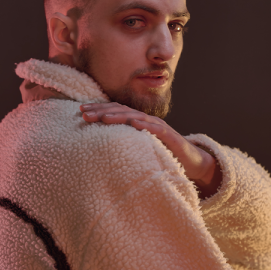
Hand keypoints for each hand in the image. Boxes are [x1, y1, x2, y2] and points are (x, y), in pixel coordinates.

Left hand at [80, 102, 221, 198]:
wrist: (189, 160)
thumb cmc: (161, 152)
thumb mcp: (138, 145)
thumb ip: (124, 140)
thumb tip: (100, 143)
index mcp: (137, 121)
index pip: (115, 111)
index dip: (99, 109)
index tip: (81, 111)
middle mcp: (145, 120)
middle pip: (121, 111)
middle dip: (102, 110)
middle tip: (84, 113)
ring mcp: (157, 126)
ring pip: (135, 117)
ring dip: (118, 116)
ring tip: (102, 117)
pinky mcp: (169, 135)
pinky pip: (156, 129)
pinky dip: (144, 125)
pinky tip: (133, 124)